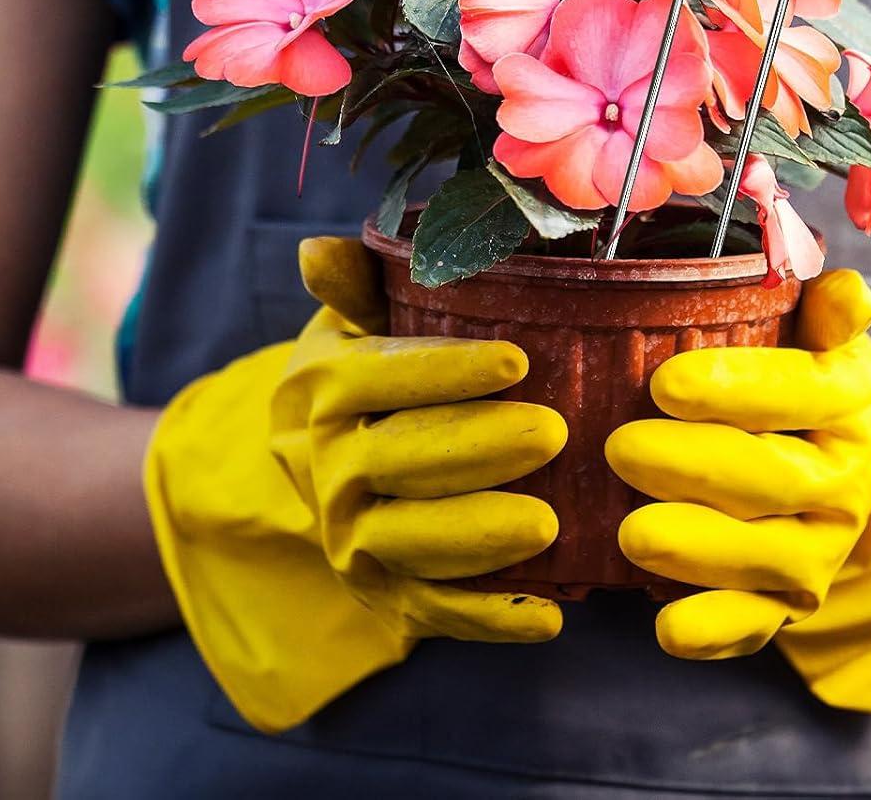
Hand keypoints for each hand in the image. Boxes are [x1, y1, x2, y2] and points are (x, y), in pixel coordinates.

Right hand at [144, 237, 565, 732]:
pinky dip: (487, 621)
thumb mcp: (357, 322)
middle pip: (401, 458)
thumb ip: (356, 284)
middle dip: (478, 449)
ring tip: (547, 525)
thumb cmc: (371, 372)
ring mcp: (353, 536)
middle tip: (552, 433)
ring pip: (411, 540)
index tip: (516, 360)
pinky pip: (431, 612)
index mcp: (324, 388)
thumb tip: (318, 249)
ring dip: (478, 537)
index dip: (446, 369)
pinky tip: (549, 617)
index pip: (381, 373)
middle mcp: (329, 466)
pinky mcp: (385, 592)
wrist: (326, 464)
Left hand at [606, 271, 870, 655]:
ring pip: (766, 555)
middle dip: (693, 466)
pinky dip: (714, 631)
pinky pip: (758, 623)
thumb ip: (828, 306)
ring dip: (698, 550)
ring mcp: (821, 546)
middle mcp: (846, 477)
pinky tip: (667, 627)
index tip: (665, 382)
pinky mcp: (791, 600)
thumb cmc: (799, 375)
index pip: (800, 391)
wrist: (841, 462)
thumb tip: (848, 290)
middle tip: (621, 449)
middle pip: (771, 477)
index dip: (734, 388)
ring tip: (632, 534)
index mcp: (850, 398)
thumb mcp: (817, 329)